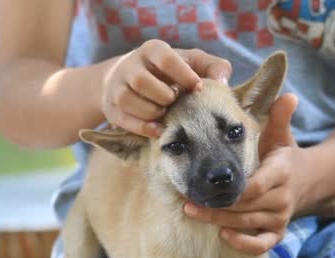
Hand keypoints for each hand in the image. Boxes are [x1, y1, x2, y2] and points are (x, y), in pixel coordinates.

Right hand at [102, 40, 231, 136]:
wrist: (130, 80)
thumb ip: (213, 67)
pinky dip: (142, 127)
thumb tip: (222, 82)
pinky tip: (159, 130)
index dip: (184, 75)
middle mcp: (131, 65)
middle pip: (142, 81)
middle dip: (164, 96)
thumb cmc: (171, 72)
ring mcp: (117, 86)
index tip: (198, 88)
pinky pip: (123, 119)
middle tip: (176, 101)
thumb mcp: (193, 63)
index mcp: (152, 50)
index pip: (165, 59)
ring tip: (166, 114)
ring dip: (151, 112)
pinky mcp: (112, 108)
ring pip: (128, 99)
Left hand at [184, 93, 308, 254]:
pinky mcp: (277, 232)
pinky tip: (224, 235)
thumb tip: (289, 96)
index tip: (209, 187)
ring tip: (193, 213)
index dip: (234, 191)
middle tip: (187, 203)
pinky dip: (244, 244)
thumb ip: (279, 117)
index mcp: (281, 171)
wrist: (305, 179)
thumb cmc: (282, 153)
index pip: (257, 186)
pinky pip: (262, 245)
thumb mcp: (280, 134)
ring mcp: (280, 217)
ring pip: (249, 225)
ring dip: (221, 222)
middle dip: (217, 207)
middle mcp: (282, 197)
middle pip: (247, 208)